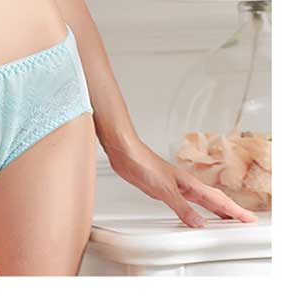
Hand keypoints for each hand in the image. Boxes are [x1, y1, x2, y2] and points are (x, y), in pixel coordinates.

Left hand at [105, 137, 259, 227]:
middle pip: (214, 200)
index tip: (249, 219)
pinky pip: (188, 202)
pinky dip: (197, 210)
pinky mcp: (165, 188)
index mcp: (190, 184)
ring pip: (202, 201)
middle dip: (231, 211)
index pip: (218, 200)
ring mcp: (176, 186)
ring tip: (228, 220)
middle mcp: (186, 185)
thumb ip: (182, 207)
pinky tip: (195, 214)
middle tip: (246, 221)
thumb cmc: (142, 161)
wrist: (125, 151)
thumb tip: (200, 223)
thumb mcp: (163, 189)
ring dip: (217, 210)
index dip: (235, 210)